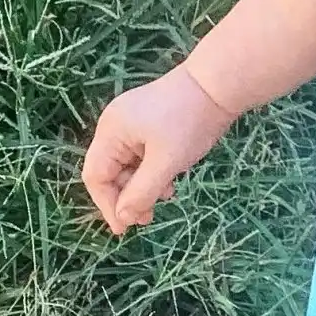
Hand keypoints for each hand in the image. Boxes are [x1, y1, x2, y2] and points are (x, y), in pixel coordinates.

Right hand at [82, 63, 234, 234]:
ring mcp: (132, 122)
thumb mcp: (166, 163)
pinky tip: (170, 180)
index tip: (125, 229)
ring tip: (167, 195)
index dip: (107, 205)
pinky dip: (153, 171)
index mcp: (110, 131)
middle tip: (148, 218)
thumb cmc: (190, 122)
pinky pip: (142, 154)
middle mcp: (115, 125)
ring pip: (128, 165)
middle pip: (110, 171)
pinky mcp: (151, 122)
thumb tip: (123, 218)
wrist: (219, 85)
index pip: (96, 176)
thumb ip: (141, 192)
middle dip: (128, 197)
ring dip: (143, 185)